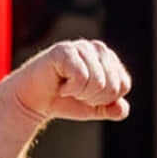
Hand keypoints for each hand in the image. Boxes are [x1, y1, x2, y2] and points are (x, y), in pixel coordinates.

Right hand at [4, 40, 131, 124]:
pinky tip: (60, 85)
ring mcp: (81, 47)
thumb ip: (112, 109)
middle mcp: (98, 48)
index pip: (123, 86)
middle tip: (75, 93)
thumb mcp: (93, 108)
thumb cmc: (64, 101)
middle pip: (112, 86)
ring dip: (79, 94)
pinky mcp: (65, 50)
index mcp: (109, 59)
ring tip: (67, 88)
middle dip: (92, 99)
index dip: (104, 100)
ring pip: (98, 83)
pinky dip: (70, 89)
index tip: (87, 96)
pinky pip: (81, 77)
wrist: (32, 101)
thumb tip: (122, 110)